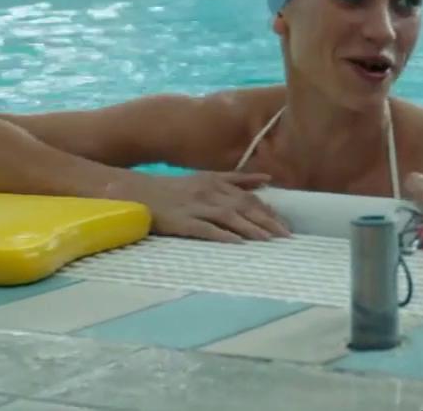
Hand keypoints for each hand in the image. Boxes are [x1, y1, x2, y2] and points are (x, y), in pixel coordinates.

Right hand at [111, 171, 290, 242]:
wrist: (135, 191)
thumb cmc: (173, 189)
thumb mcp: (207, 178)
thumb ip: (238, 180)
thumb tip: (268, 180)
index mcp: (217, 182)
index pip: (249, 198)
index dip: (268, 211)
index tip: (285, 224)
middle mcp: (209, 192)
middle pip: (244, 207)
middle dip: (267, 222)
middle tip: (286, 236)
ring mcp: (195, 206)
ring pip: (230, 217)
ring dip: (251, 229)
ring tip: (269, 241)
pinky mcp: (181, 221)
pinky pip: (206, 229)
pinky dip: (223, 235)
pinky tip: (237, 244)